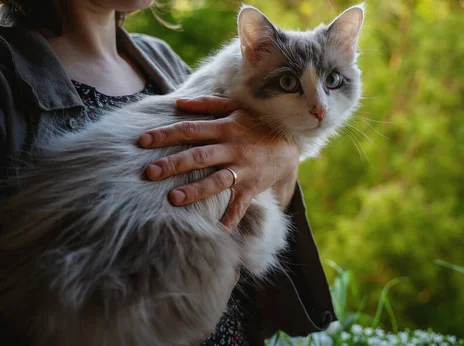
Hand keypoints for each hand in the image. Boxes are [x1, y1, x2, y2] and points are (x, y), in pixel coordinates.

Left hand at [138, 96, 299, 230]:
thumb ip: (207, 105)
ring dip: (195, 191)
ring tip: (174, 199)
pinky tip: (216, 232)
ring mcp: (243, 169)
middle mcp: (233, 148)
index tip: (142, 141)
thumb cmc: (257, 125)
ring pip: (216, 181)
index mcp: (225, 128)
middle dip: (173, 164)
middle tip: (149, 172)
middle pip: (199, 156)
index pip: (190, 130)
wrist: (290, 145)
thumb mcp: (236, 108)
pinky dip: (229, 220)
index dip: (166, 135)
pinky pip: (240, 205)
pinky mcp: (252, 187)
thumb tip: (178, 103)